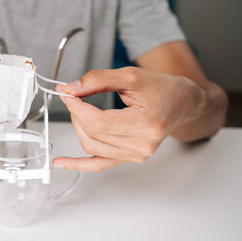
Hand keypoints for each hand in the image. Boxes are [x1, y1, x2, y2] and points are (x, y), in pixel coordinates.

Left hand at [53, 66, 203, 171]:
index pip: (99, 122)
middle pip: (93, 133)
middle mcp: (143, 145)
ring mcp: (137, 155)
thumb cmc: (161, 88)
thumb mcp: (130, 75)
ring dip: (78, 126)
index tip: (67, 93)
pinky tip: (60, 162)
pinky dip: (78, 164)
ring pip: (91, 146)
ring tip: (78, 108)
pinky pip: (98, 164)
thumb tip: (70, 89)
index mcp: (147, 124)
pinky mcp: (129, 158)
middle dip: (76, 113)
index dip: (77, 107)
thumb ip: (98, 80)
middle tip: (72, 94)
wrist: (181, 102)